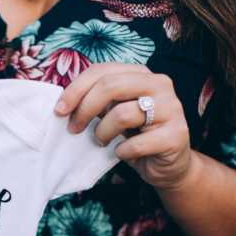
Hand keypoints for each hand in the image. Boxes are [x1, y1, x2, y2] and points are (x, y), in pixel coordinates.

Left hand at [54, 62, 196, 190]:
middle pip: (111, 86)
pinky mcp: (176, 135)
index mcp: (141, 74)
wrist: (167, 165)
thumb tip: (65, 103)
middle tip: (73, 129)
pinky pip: (136, 144)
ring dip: (102, 133)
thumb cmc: (135, 136)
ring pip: (122, 114)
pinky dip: (122, 152)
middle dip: (84, 109)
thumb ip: (97, 102)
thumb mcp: (113, 113)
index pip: (102, 70)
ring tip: (101, 142)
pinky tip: (123, 153)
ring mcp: (171, 108)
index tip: (59, 110)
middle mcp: (160, 84)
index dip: (76, 89)